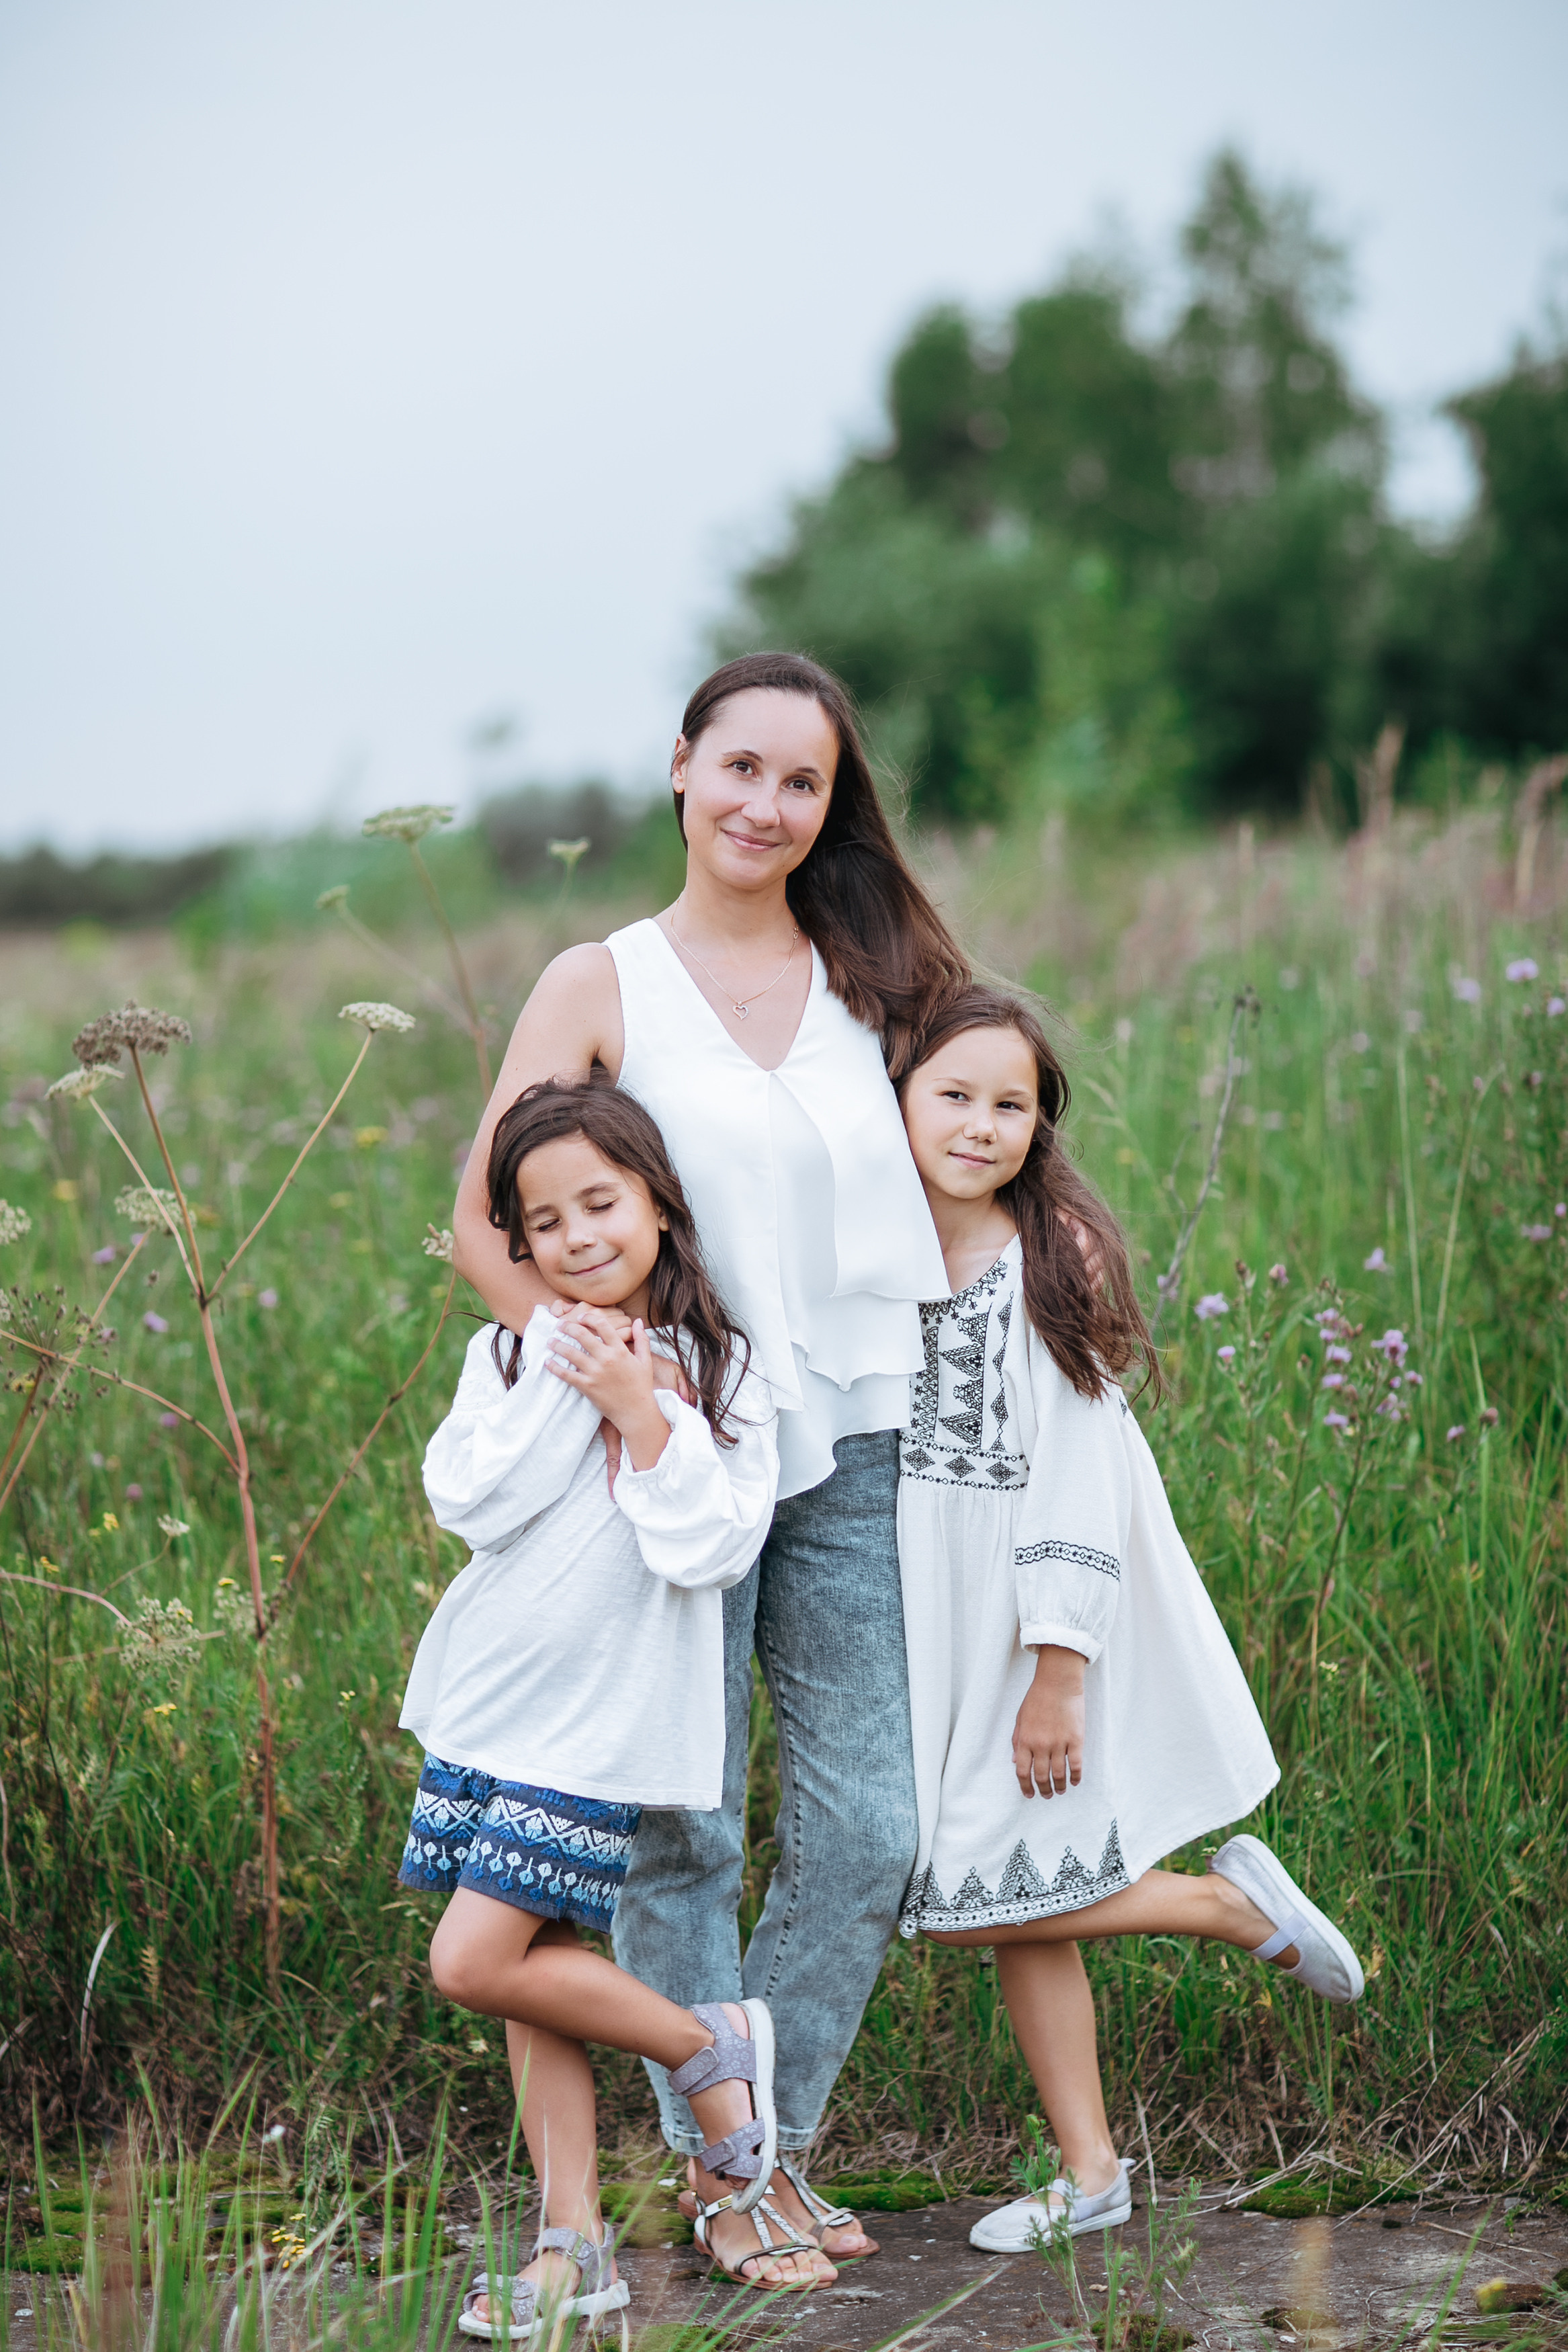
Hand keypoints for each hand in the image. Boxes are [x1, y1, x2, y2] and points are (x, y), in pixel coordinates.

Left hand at [546, 1309, 669, 1471]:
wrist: (636, 1411)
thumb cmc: (641, 1386)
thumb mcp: (645, 1361)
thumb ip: (641, 1339)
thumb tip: (638, 1321)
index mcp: (620, 1350)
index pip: (602, 1325)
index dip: (589, 1318)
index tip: (581, 1317)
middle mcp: (606, 1358)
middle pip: (582, 1335)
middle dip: (568, 1327)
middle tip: (560, 1325)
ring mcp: (595, 1373)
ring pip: (571, 1353)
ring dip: (558, 1345)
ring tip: (550, 1342)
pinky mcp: (587, 1387)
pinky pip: (567, 1375)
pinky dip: (555, 1368)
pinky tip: (548, 1362)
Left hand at [1012, 1646, 1085, 1798]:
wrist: (1058, 1682)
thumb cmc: (1037, 1698)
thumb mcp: (1020, 1718)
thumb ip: (1016, 1740)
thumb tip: (1014, 1760)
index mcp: (1025, 1740)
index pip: (1022, 1771)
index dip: (1025, 1786)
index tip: (1029, 1794)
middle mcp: (1040, 1745)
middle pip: (1041, 1776)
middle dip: (1044, 1790)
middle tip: (1047, 1795)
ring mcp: (1059, 1743)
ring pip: (1059, 1774)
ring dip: (1059, 1786)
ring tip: (1060, 1791)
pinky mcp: (1076, 1740)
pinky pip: (1076, 1765)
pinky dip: (1075, 1776)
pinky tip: (1075, 1781)